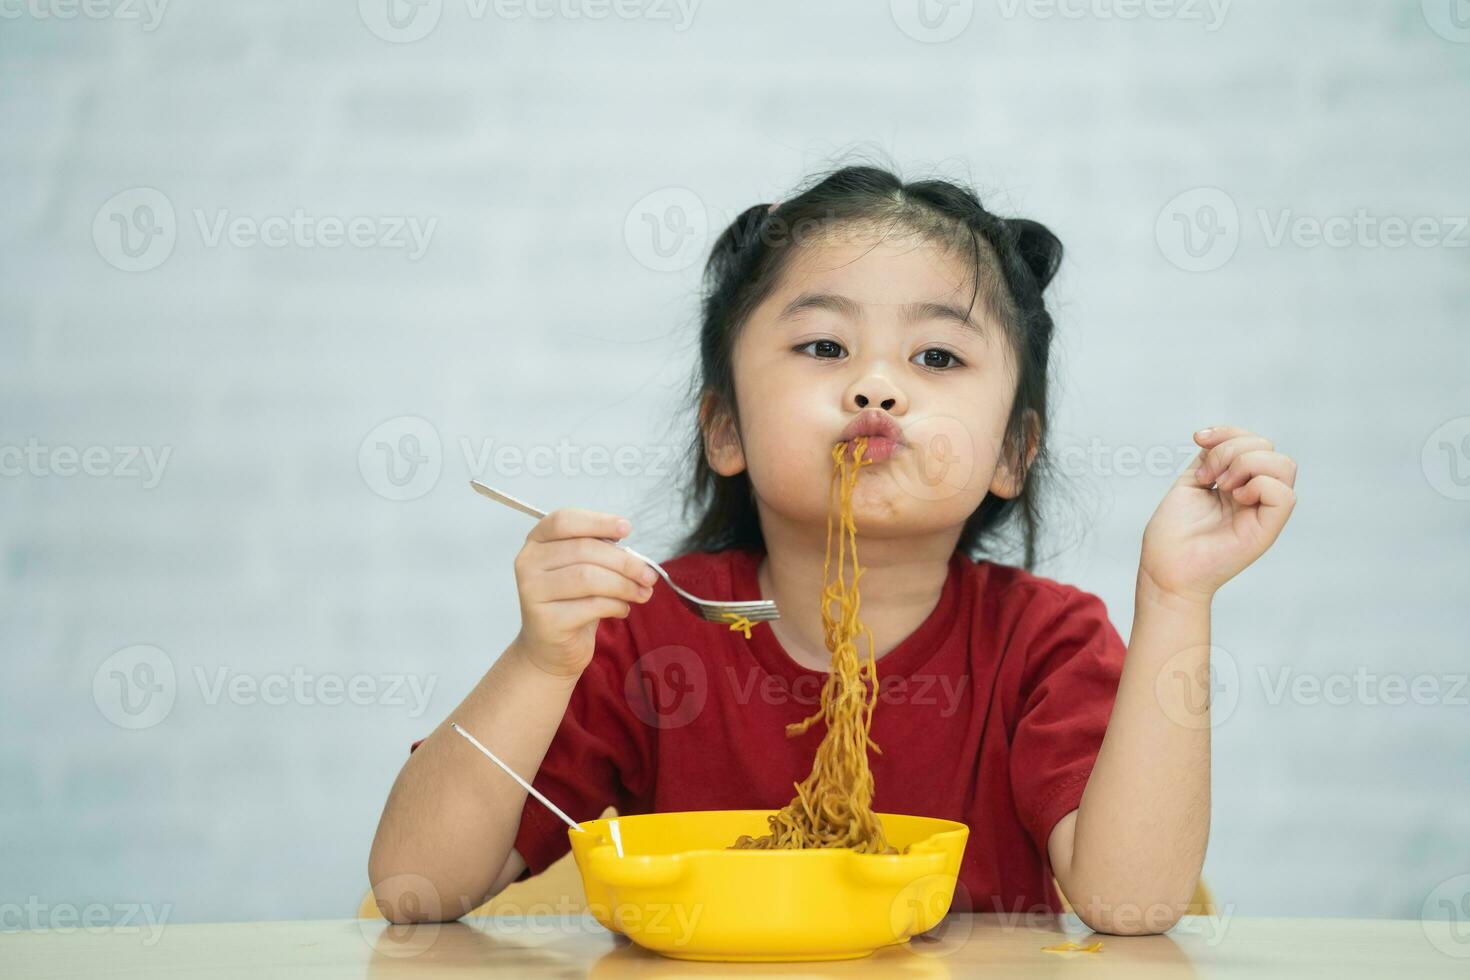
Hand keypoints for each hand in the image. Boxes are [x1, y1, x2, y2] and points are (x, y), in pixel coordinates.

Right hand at [510, 508, 658, 677]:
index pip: (564, 520)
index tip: (626, 528)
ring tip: (643, 593)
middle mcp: (528, 563)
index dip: (597, 521)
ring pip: (588, 577)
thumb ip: (600, 553)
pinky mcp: (546, 620)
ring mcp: (533, 592)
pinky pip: (591, 605)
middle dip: (624, 562)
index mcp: (537, 541)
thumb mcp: (583, 569)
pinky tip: (623, 609)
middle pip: (583, 550)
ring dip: (624, 585)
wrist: (550, 649)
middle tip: (649, 575)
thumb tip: (634, 554)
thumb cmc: (571, 603)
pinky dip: (616, 605)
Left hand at [1140, 425, 1297, 602]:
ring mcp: (1263, 511)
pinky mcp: (1267, 529)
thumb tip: (1216, 437)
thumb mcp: (1191, 482)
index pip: (1253, 441)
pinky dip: (1259, 485)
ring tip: (1221, 485)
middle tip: (1209, 477)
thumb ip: (1211, 457)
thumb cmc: (1173, 533)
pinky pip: (1285, 494)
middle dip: (1233, 449)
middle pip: (1269, 448)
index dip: (1228, 431)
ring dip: (1246, 464)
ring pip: (1284, 465)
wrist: (1164, 569)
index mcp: (1239, 483)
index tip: (1198, 439)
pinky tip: (1235, 497)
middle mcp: (1255, 495)